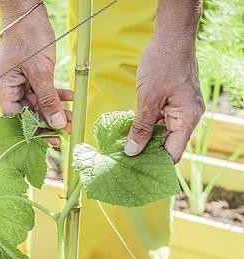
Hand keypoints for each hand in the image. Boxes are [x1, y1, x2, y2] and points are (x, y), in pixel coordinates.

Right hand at [0, 2, 72, 142]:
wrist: (27, 8)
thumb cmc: (28, 36)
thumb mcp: (41, 71)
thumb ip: (48, 100)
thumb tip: (56, 124)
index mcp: (3, 89)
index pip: (16, 119)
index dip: (34, 130)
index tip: (52, 138)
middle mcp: (7, 88)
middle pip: (28, 113)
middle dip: (49, 120)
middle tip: (67, 128)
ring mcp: (17, 81)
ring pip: (37, 103)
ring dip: (55, 109)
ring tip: (72, 116)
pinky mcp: (27, 75)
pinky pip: (41, 91)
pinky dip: (54, 94)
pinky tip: (70, 97)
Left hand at [125, 34, 204, 162]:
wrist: (171, 36)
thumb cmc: (163, 62)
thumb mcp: (148, 98)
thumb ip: (141, 127)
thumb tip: (132, 151)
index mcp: (187, 119)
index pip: (173, 153)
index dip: (156, 163)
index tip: (136, 168)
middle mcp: (188, 117)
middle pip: (168, 144)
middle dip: (148, 151)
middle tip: (126, 159)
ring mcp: (182, 110)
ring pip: (162, 133)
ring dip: (145, 138)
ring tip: (125, 147)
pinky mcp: (174, 104)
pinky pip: (161, 121)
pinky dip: (148, 126)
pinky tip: (132, 130)